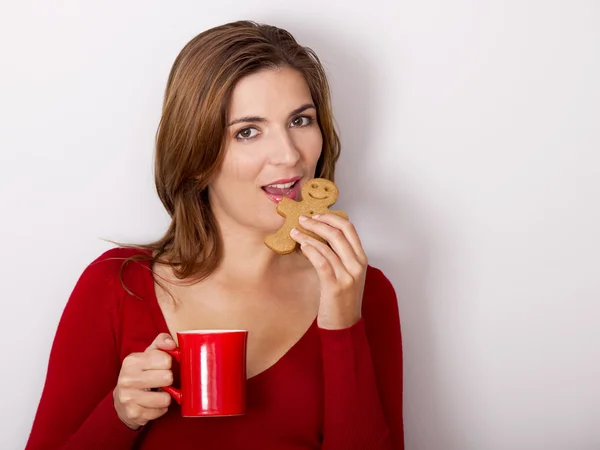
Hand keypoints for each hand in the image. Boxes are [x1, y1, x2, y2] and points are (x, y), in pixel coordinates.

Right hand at [113, 333, 176, 429]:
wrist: (122, 399)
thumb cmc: (141, 372)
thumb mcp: (149, 354)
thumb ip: (161, 343)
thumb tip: (171, 344)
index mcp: (132, 361)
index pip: (165, 360)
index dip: (168, 363)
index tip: (162, 366)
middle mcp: (127, 379)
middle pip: (167, 378)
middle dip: (168, 379)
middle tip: (161, 380)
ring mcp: (128, 398)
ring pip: (165, 398)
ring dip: (166, 396)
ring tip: (157, 392)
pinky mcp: (134, 414)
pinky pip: (161, 411)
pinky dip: (161, 408)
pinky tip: (153, 403)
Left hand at [290, 214, 367, 329]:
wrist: (345, 326)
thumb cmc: (343, 299)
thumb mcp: (347, 274)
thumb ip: (340, 256)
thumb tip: (320, 236)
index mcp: (361, 259)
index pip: (349, 228)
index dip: (331, 218)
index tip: (317, 215)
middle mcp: (357, 265)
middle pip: (338, 233)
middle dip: (318, 222)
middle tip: (302, 219)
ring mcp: (347, 276)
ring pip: (328, 245)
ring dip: (308, 235)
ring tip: (295, 232)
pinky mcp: (335, 286)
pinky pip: (322, 261)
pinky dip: (310, 250)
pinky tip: (301, 246)